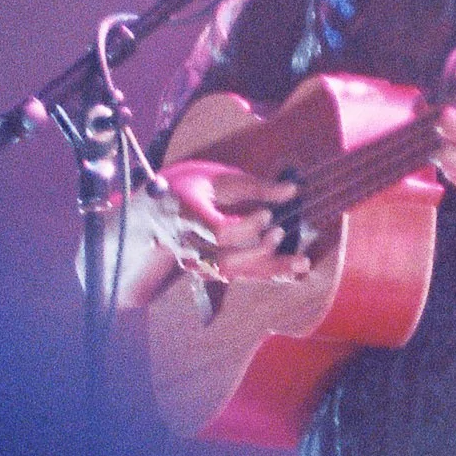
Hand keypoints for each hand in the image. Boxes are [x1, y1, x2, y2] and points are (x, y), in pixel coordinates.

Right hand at [156, 155, 311, 282]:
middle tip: (283, 236)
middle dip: (260, 253)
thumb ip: (255, 186)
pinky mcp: (207, 271)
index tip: (268, 215)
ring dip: (270, 270)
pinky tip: (291, 272)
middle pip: (227, 261)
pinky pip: (238, 276)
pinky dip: (264, 274)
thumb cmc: (189, 188)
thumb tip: (293, 189)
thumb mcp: (217, 180)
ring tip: (302, 263)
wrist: (152, 216)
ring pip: (235, 273)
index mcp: (188, 217)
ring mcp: (197, 263)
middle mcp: (190, 245)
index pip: (220, 232)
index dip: (246, 227)